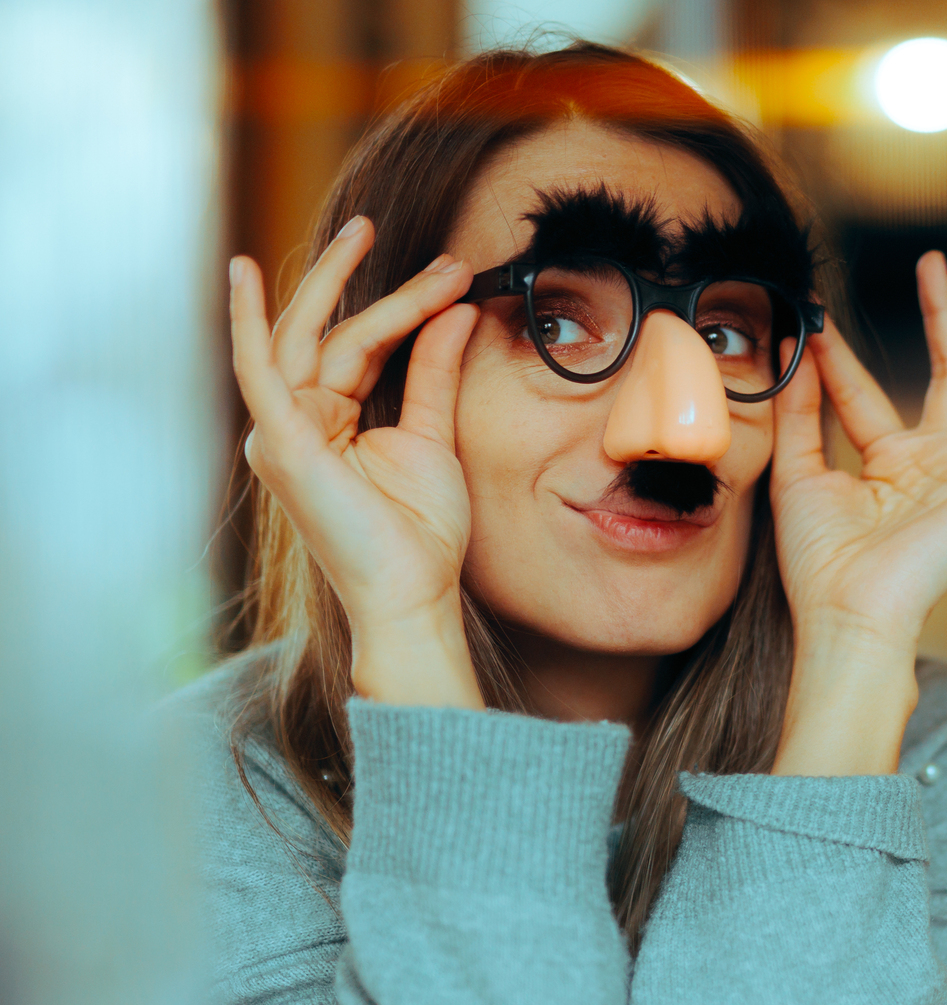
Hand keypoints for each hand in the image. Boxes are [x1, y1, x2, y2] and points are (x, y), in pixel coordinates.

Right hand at [228, 217, 483, 707]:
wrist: (414, 591)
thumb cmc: (421, 531)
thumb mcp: (433, 436)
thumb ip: (434, 371)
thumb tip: (455, 311)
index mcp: (328, 420)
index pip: (360, 344)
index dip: (404, 305)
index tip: (454, 275)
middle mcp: (297, 421)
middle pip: (328, 333)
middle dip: (358, 279)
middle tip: (378, 226)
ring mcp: (284, 432)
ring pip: (312, 340)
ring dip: (340, 286)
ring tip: (363, 233)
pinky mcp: (282, 443)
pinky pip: (259, 370)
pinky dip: (249, 322)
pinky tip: (246, 275)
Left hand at [765, 251, 946, 773]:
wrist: (853, 613)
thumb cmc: (821, 563)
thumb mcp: (797, 473)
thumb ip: (802, 412)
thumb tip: (799, 350)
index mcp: (884, 461)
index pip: (863, 391)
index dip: (838, 357)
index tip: (815, 316)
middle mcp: (932, 462)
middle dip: (942, 317)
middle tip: (932, 261)